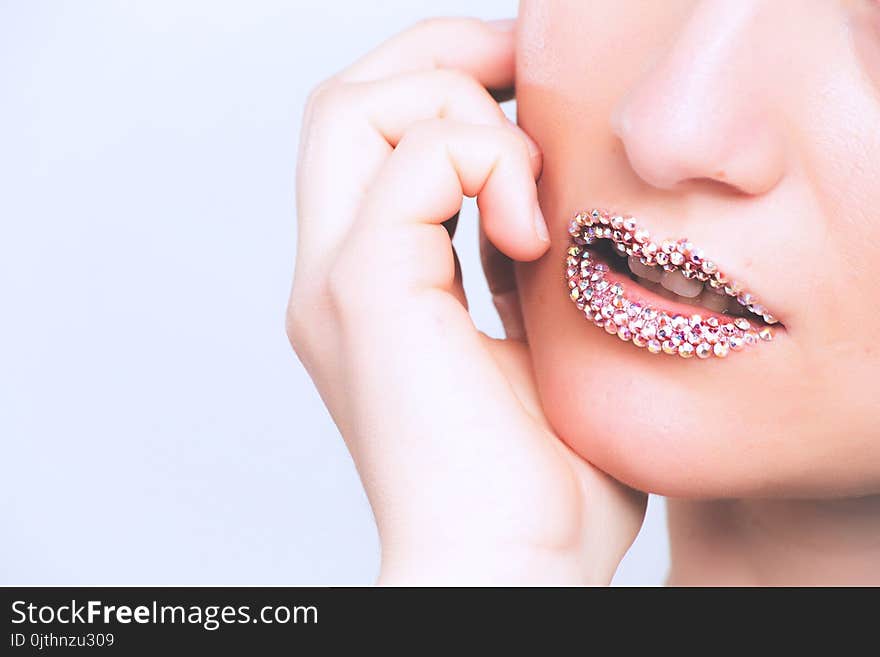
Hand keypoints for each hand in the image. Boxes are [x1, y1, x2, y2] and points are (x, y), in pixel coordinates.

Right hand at [288, 17, 645, 583]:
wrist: (508, 572)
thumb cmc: (538, 487)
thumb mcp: (536, 347)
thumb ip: (521, 267)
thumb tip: (538, 202)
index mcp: (368, 286)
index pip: (365, 138)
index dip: (438, 83)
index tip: (524, 90)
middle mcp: (334, 272)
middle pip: (342, 100)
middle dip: (436, 56)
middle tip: (520, 68)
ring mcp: (339, 280)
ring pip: (353, 107)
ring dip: (459, 104)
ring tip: (530, 181)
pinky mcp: (368, 293)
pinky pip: (413, 165)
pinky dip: (484, 161)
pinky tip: (535, 233)